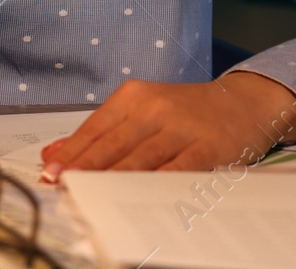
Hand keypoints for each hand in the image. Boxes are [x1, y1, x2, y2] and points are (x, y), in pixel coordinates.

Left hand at [38, 71, 295, 179]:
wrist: (244, 101)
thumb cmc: (187, 110)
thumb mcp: (141, 110)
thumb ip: (101, 133)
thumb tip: (55, 154)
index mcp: (134, 96)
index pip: (95, 128)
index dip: (72, 154)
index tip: (51, 175)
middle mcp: (155, 108)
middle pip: (113, 145)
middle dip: (85, 170)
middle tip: (63, 189)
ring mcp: (182, 127)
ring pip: (140, 160)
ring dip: (113, 182)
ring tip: (90, 197)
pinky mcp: (207, 147)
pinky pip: (176, 171)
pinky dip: (155, 187)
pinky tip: (137, 200)